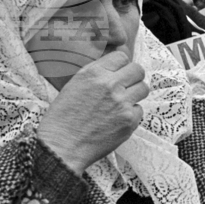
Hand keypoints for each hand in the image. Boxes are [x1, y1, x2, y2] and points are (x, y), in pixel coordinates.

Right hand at [37, 51, 148, 175]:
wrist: (61, 147)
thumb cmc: (62, 118)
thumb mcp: (73, 86)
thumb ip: (96, 75)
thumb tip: (115, 69)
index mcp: (93, 73)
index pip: (121, 57)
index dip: (121, 65)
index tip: (119, 73)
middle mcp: (110, 85)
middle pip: (138, 70)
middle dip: (133, 77)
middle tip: (126, 86)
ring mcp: (122, 103)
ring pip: (143, 88)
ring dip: (135, 94)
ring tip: (123, 103)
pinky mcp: (129, 120)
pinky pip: (139, 110)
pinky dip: (131, 114)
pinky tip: (117, 120)